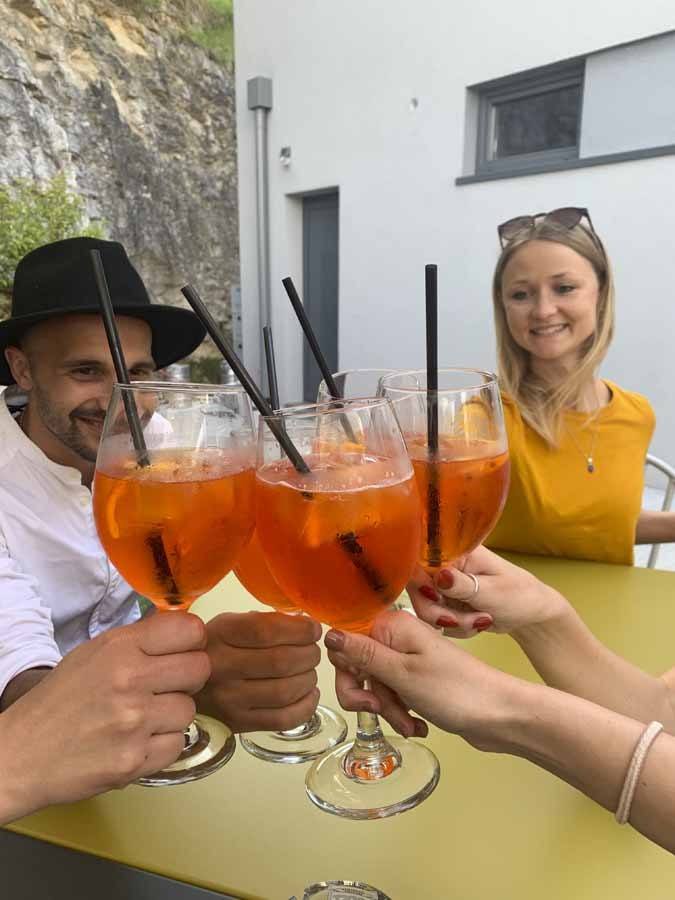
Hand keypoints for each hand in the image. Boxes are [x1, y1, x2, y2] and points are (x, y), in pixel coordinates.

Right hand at [1, 612, 209, 818]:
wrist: (22, 753)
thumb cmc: (61, 700)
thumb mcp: (96, 653)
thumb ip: (141, 640)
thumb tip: (184, 629)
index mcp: (120, 647)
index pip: (189, 630)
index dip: (192, 642)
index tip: (183, 652)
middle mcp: (130, 679)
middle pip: (200, 669)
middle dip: (189, 678)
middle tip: (168, 687)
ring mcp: (134, 722)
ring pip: (189, 710)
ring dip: (172, 716)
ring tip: (143, 718)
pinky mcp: (134, 760)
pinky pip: (176, 745)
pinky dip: (161, 746)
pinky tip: (137, 742)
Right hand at [197, 612, 321, 732]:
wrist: (177, 688)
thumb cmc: (214, 650)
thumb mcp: (227, 624)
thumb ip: (263, 622)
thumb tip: (305, 624)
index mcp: (220, 635)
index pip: (267, 630)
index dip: (299, 629)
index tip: (313, 628)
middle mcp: (222, 668)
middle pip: (282, 661)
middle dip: (309, 653)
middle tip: (313, 650)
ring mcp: (230, 700)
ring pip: (286, 691)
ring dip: (309, 678)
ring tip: (308, 671)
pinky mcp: (239, 724)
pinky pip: (283, 720)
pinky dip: (306, 706)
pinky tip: (308, 693)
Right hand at [326, 611, 512, 749]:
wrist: (500, 715)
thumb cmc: (455, 690)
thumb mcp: (402, 674)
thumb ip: (362, 654)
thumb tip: (327, 634)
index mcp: (392, 625)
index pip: (345, 640)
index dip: (347, 669)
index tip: (364, 692)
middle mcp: (398, 637)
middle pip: (357, 665)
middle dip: (367, 695)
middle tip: (382, 710)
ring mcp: (409, 659)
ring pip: (375, 685)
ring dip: (388, 709)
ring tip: (411, 724)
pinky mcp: (417, 679)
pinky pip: (393, 695)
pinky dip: (401, 712)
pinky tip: (418, 726)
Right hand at [406, 546, 565, 636]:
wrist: (530, 614)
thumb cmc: (518, 595)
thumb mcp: (493, 591)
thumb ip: (463, 585)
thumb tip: (438, 576)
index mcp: (454, 552)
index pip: (419, 562)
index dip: (423, 585)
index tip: (439, 599)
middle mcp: (444, 566)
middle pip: (418, 591)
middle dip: (440, 612)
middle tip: (468, 620)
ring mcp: (444, 586)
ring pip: (426, 609)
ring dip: (452, 623)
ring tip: (480, 621)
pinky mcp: (445, 603)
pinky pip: (437, 621)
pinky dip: (455, 628)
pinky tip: (476, 624)